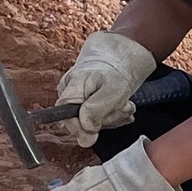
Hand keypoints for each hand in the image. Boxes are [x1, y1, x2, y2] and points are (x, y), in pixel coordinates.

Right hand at [54, 30, 156, 145]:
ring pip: (93, 124)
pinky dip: (115, 116)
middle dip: (106, 120)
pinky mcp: (89, 106)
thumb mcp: (112, 90)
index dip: (81, 128)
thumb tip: (84, 136)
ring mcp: (79, 101)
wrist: (124, 55)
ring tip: (126, 104)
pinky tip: (123, 107)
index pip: (65, 119)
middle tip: (122, 107)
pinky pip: (100, 121)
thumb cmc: (117, 69)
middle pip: (81, 124)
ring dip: (114, 117)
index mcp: (70, 88)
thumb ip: (96, 112)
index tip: (97, 129)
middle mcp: (69, 96)